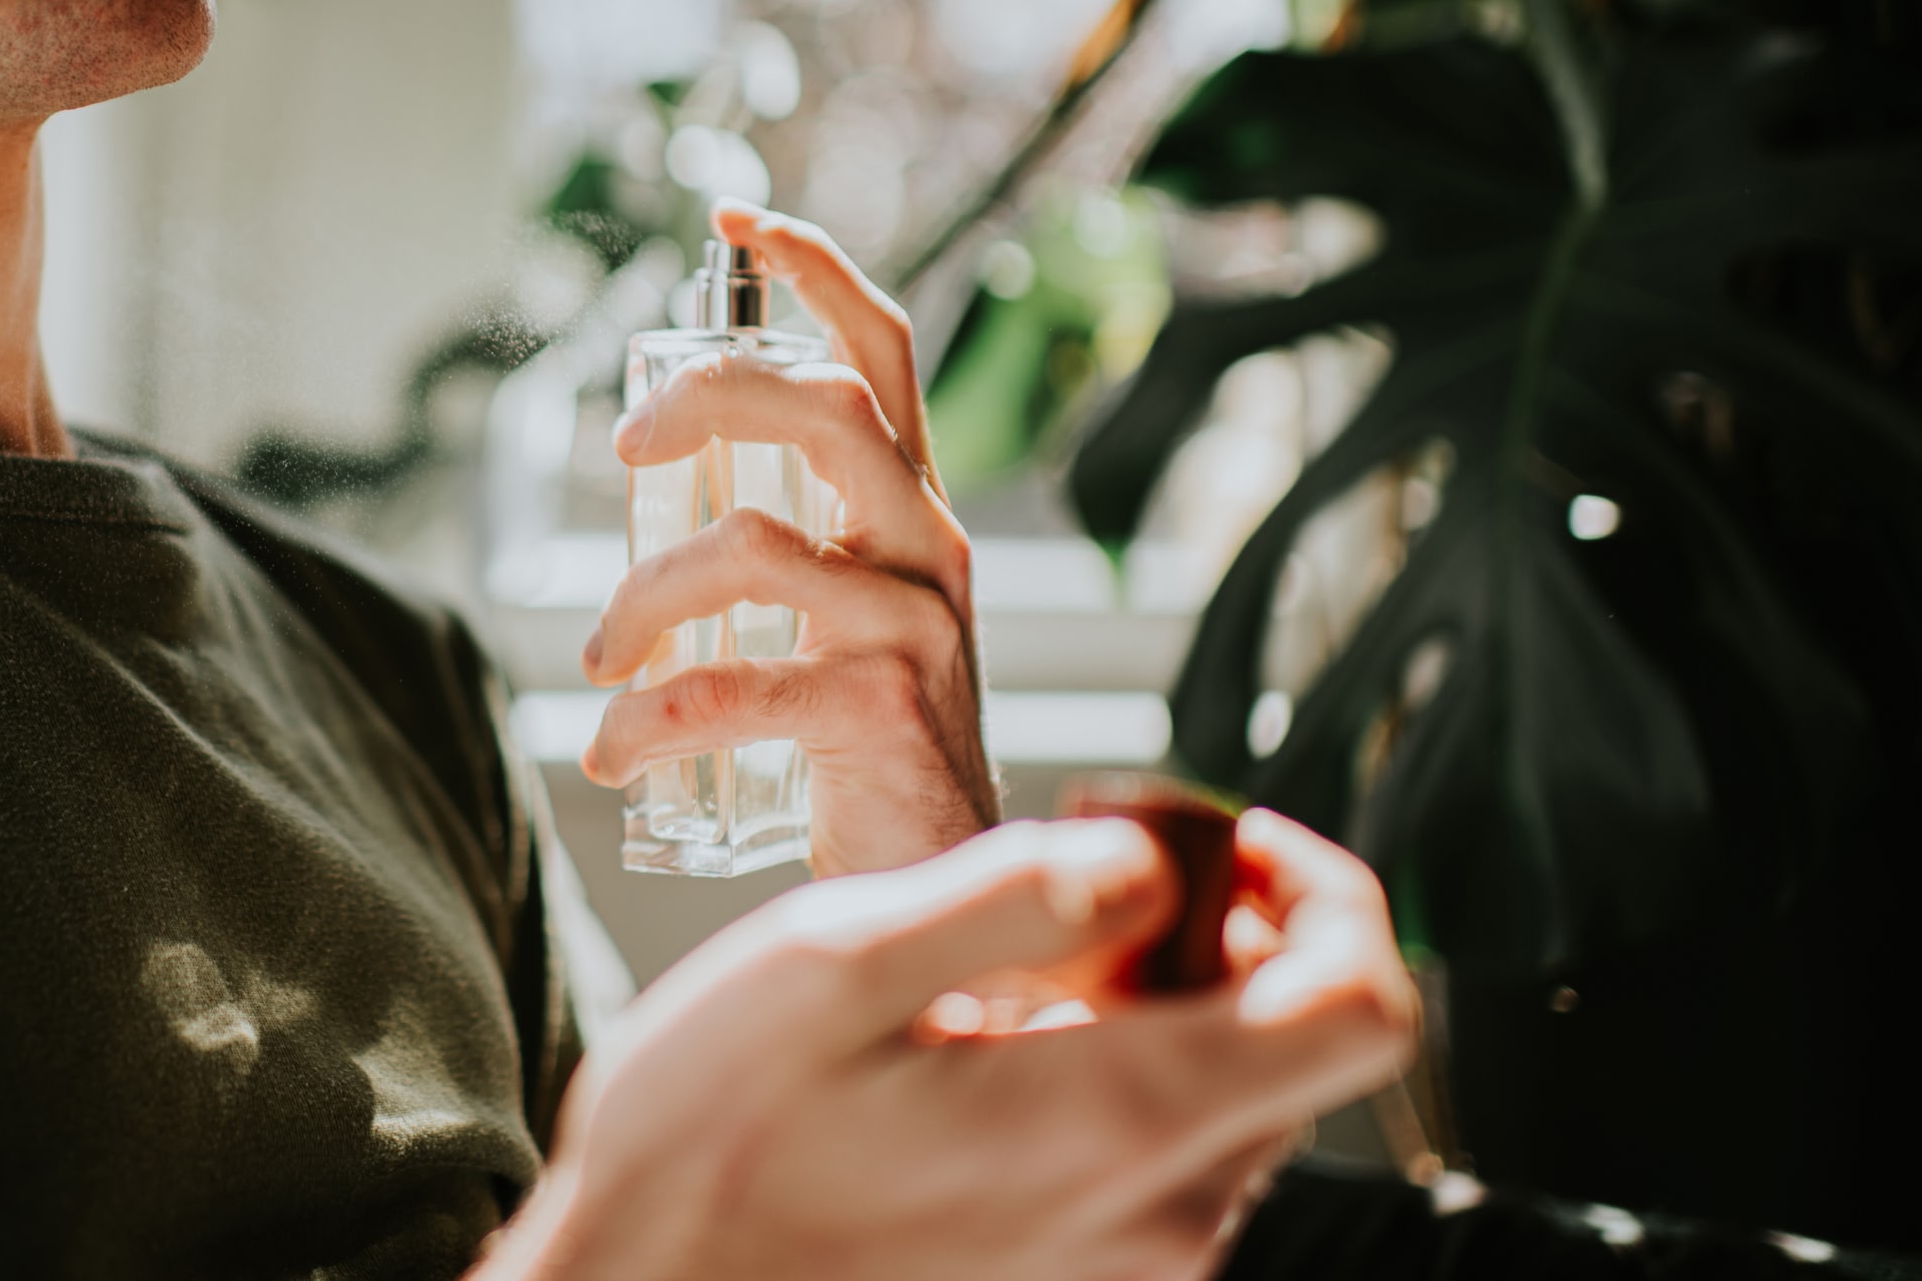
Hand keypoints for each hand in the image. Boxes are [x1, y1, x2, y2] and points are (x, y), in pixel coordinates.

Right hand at [475, 812, 1418, 1280]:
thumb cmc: (710, 1143)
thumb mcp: (832, 963)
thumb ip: (1012, 895)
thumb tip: (1151, 856)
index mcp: (1121, 1121)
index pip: (1364, 1006)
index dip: (1328, 888)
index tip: (1216, 837)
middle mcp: (1163, 1217)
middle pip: (1297, 1035)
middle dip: (1220, 920)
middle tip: (1076, 861)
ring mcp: (1128, 1264)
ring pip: (1230, 1088)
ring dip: (1159, 993)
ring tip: (1003, 959)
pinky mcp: (1083, 1279)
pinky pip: (1160, 1149)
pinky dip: (1114, 1066)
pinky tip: (983, 1040)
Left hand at [581, 199, 993, 875]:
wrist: (949, 886)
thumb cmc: (870, 748)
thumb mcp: (843, 621)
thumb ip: (785, 550)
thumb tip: (660, 497)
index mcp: (913, 511)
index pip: (883, 352)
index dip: (814, 268)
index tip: (733, 218)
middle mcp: (929, 547)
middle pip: (823, 405)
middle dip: (705, 397)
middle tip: (627, 451)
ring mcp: (914, 624)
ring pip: (752, 544)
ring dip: (642, 597)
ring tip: (599, 656)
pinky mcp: (881, 709)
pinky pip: (730, 684)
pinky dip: (646, 718)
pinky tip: (611, 751)